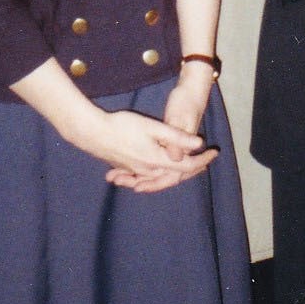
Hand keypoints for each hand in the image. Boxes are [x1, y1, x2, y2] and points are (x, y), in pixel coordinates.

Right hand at [108, 63, 219, 192]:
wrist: (91, 133)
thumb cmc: (121, 126)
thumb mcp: (152, 127)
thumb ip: (176, 136)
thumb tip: (198, 143)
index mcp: (157, 160)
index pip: (187, 166)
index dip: (203, 160)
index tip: (213, 153)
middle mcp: (148, 170)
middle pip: (175, 175)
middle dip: (191, 169)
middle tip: (204, 162)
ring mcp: (135, 171)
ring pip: (160, 177)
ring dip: (174, 174)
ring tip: (186, 168)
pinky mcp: (125, 169)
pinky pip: (144, 177)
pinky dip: (157, 174)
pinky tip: (161, 166)